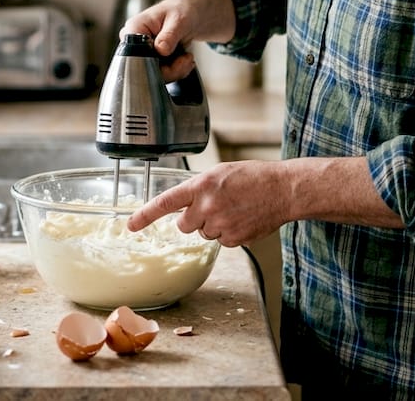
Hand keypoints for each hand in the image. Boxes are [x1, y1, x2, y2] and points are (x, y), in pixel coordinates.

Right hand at [117, 0, 235, 80]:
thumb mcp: (179, 20)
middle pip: (143, 69)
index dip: (151, 63)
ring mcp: (143, 51)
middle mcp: (135, 41)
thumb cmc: (184, 8)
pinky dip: (176, 71)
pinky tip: (185, 61)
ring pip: (154, 74)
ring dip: (175, 71)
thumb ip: (169, 35)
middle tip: (186, 60)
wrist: (194, 12)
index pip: (133, 54)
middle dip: (169, 70)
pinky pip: (162, 73)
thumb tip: (160, 50)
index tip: (171, 57)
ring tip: (187, 58)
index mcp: (134, 28)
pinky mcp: (152, 58)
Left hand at [126, 161, 289, 246]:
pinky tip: (243, 219)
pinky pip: (222, 241)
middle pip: (184, 225)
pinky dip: (230, 233)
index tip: (131, 225)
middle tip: (214, 207)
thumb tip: (185, 204)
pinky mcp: (233, 239)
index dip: (145, 216)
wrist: (283, 190)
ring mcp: (220, 224)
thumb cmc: (254, 177)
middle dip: (194, 219)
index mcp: (201, 186)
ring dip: (214, 225)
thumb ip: (199, 188)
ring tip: (235, 209)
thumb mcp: (220, 173)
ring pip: (204, 233)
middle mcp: (207, 206)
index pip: (165, 203)